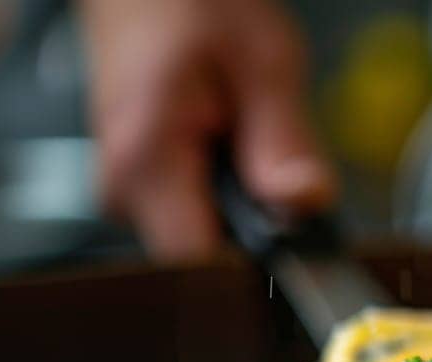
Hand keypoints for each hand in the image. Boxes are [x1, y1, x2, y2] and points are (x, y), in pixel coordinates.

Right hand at [78, 0, 333, 260]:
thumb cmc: (197, 5)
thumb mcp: (265, 65)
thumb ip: (285, 144)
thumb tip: (307, 205)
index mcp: (144, 162)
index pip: (204, 266)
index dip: (262, 258)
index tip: (296, 228)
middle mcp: (123, 189)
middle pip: (213, 256)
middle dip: (262, 223)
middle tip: (272, 153)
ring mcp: (128, 191)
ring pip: (210, 237)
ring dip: (248, 204)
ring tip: (248, 136)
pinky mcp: (142, 187)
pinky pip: (200, 213)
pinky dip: (231, 189)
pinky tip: (233, 143)